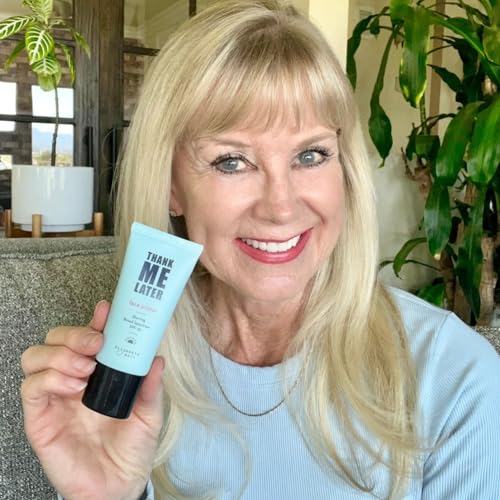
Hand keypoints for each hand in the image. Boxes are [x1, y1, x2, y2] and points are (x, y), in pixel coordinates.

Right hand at [21, 301, 163, 499]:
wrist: (118, 486)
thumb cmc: (132, 448)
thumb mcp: (149, 414)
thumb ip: (151, 387)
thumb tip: (157, 358)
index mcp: (98, 372)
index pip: (88, 336)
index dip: (95, 320)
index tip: (107, 310)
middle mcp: (73, 379)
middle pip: (56, 338)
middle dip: (74, 334)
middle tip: (96, 344)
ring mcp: (54, 397)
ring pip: (36, 356)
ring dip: (60, 354)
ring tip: (85, 369)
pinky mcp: (39, 418)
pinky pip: (31, 388)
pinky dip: (50, 379)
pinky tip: (73, 387)